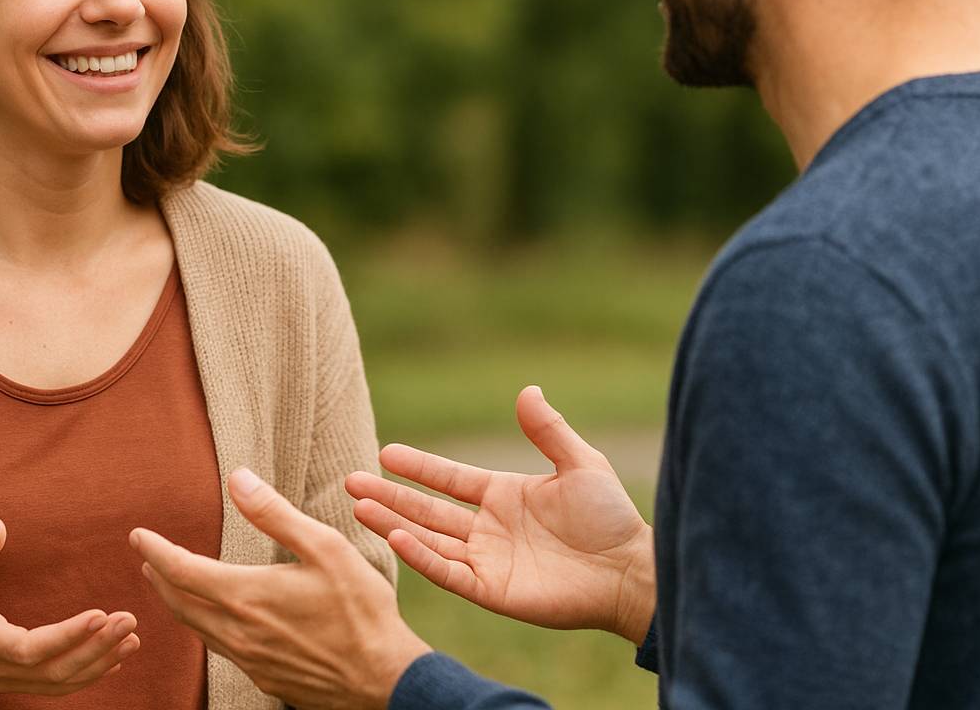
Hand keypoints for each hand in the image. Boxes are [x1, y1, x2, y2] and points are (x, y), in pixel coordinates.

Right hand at [0, 518, 140, 692]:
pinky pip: (56, 685)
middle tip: (128, 621)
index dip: (66, 636)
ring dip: (98, 662)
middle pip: (51, 669)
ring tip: (131, 638)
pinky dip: (88, 674)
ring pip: (57, 681)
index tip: (100, 613)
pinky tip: (116, 656)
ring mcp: (4, 678)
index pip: (27, 647)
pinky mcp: (16, 679)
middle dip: (95, 647)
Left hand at [131, 469, 431, 709]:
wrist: (382, 679)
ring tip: (169, 584)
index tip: (137, 535)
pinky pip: (218, 648)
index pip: (181, 570)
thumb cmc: (360, 610)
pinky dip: (201, 626)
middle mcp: (238, 631)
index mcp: (247, 595)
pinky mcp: (262, 677)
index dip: (155, 550)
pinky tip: (213, 619)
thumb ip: (275, 514)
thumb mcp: (325, 548)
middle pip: (179, 602)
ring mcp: (248, 659)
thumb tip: (238, 479)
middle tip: (145, 557)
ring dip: (176, 602)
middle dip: (157, 577)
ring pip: (195, 629)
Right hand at [345, 385, 655, 642]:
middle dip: (389, 495)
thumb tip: (527, 390)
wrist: (630, 570)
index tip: (385, 453)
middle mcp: (487, 528)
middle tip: (350, 481)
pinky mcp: (491, 590)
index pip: (449, 479)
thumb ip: (548, 430)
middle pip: (427, 509)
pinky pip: (447, 571)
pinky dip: (420, 555)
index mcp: (503, 495)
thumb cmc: (611, 518)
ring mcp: (486, 560)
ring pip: (428, 539)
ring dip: (393, 522)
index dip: (418, 467)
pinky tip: (395, 536)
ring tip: (358, 506)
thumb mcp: (579, 463)